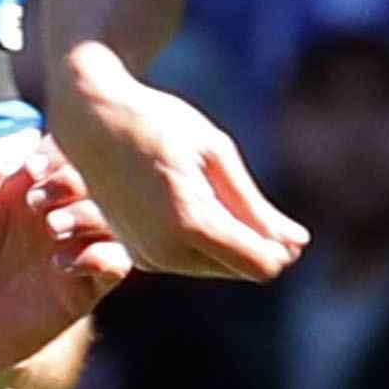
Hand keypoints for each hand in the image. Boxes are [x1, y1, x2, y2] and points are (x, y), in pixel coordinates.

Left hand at [0, 138, 136, 377]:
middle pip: (97, 177)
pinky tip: (61, 265)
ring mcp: (74, 247)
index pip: (65, 147)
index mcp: (29, 184)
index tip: (29, 170)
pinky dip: (101, 256)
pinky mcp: (84, 286)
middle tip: (36, 203)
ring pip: (114, 216)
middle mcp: (58, 210)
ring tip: (50, 230)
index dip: (55, 152)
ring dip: (87, 215)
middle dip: (71, 181)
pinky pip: (118, 262)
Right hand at [44, 44, 306, 282]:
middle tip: (238, 192)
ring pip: (216, 267)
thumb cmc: (158, 124)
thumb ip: (255, 206)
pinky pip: (190, 260)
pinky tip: (188, 199)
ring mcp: (147, 258)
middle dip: (255, 241)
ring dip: (227, 239)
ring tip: (206, 188)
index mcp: (189, 222)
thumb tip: (298, 244)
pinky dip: (201, 238)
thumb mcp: (215, 153)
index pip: (260, 264)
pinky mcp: (137, 256)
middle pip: (241, 268)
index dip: (280, 245)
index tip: (277, 216)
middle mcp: (164, 251)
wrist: (90, 120)